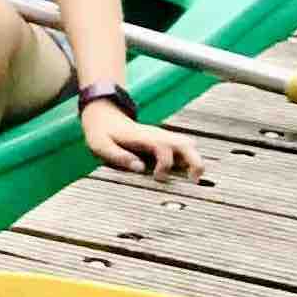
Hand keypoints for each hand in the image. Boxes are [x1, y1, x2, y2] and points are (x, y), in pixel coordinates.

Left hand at [81, 101, 200, 179]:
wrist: (104, 116)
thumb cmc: (102, 133)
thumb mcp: (101, 145)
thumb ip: (118, 156)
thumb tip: (140, 168)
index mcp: (143, 137)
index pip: (164, 147)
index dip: (165, 164)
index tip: (157, 178)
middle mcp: (157, 135)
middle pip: (186, 144)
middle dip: (195, 162)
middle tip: (193, 180)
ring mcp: (162, 137)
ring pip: (189, 145)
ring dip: (194, 161)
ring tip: (192, 179)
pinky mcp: (163, 141)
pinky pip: (183, 148)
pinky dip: (188, 160)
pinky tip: (183, 174)